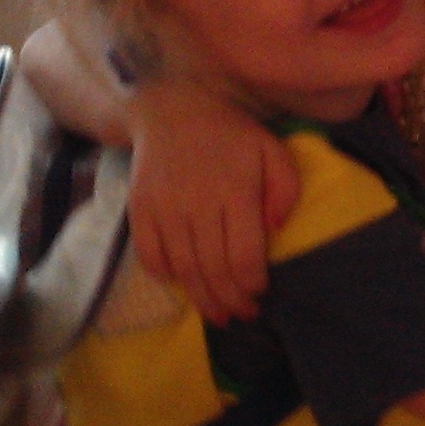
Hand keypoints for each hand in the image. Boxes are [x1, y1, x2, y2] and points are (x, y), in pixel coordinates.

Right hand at [122, 84, 296, 320]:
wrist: (171, 109)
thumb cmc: (229, 135)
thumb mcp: (271, 150)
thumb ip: (285, 189)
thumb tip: (276, 230)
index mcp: (235, 190)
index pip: (244, 255)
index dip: (252, 284)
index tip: (260, 293)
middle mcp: (197, 203)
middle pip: (213, 269)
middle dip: (230, 301)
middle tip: (241, 315)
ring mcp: (164, 208)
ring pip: (183, 269)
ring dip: (202, 300)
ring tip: (217, 315)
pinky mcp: (139, 210)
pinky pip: (150, 256)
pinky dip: (167, 276)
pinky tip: (183, 284)